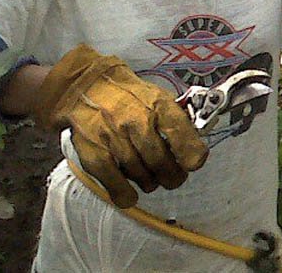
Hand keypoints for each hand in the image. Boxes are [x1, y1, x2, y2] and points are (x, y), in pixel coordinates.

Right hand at [33, 45, 208, 207]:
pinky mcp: (94, 151)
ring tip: (152, 179)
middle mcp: (136, 120)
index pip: (180, 132)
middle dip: (172, 176)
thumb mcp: (161, 98)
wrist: (87, 87)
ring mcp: (113, 137)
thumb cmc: (131, 97)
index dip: (192, 153)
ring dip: (150, 182)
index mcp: (158, 105)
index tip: (193, 164)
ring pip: (140, 174)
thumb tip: (194, 151)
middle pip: (160, 161)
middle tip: (173, 178)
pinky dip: (124, 193)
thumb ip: (178, 123)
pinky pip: (113, 181)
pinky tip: (130, 194)